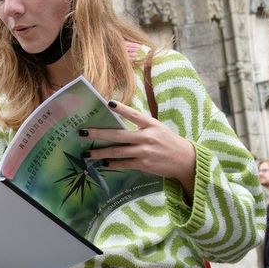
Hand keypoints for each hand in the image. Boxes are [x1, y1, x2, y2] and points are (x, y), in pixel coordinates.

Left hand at [81, 100, 196, 196]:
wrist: (185, 160)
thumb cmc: (168, 141)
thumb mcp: (158, 128)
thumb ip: (141, 124)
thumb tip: (119, 120)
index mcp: (151, 124)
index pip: (134, 114)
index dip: (121, 109)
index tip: (107, 103)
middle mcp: (147, 136)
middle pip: (118, 134)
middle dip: (98, 134)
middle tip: (83, 133)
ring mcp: (145, 151)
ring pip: (118, 151)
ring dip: (100, 153)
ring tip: (87, 154)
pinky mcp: (144, 164)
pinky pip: (124, 164)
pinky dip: (113, 164)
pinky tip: (103, 164)